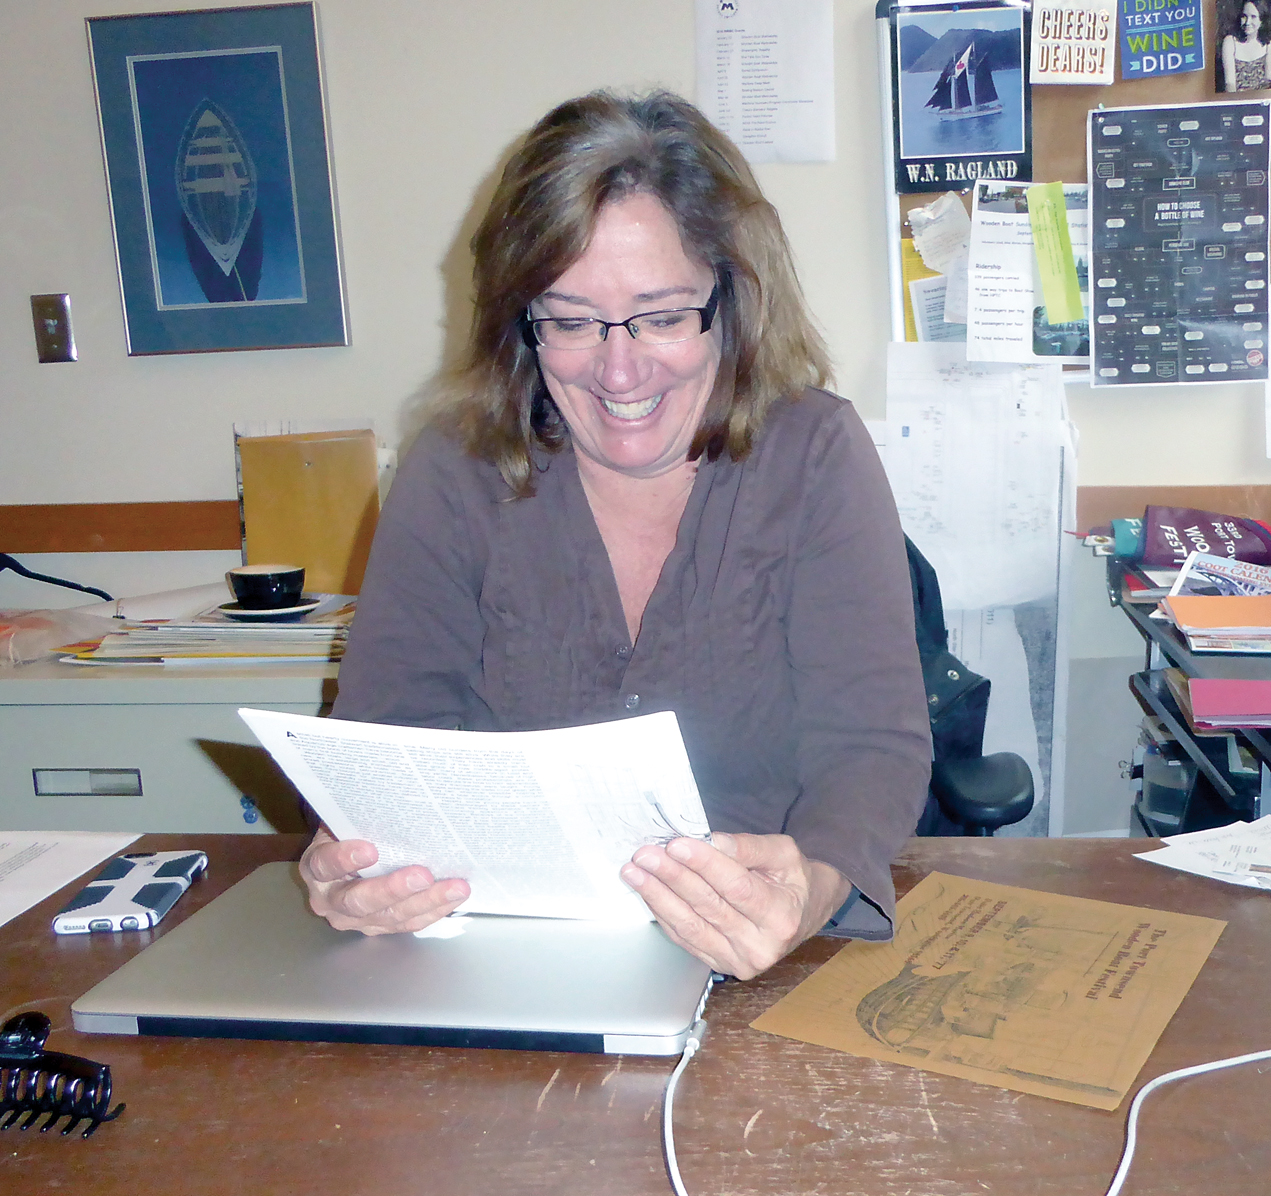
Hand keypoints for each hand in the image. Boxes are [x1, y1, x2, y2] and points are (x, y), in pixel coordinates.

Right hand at [299, 827, 470, 934]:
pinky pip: (406, 924)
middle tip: (423, 875)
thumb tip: (394, 796)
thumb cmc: (348, 832)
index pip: (325, 865)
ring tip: (454, 887)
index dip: (344, 859)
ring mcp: (352, 918)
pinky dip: (433, 910)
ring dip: (425, 902)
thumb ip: (360, 818)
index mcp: (316, 867)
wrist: (344, 857)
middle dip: (393, 889)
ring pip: (388, 917)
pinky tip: (453, 896)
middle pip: (358, 900)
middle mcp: (329, 899)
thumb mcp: (344, 821)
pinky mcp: (377, 927)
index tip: (370, 850)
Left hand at [619, 832, 850, 979]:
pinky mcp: (719, 964)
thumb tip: (711, 841)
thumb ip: (748, 847)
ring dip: (658, 897)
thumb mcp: (783, 853)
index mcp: (780, 916)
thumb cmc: (792, 879)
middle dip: (672, 877)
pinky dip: (663, 914)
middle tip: (646, 855)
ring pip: (691, 926)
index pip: (737, 888)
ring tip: (635, 872)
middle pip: (708, 907)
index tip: (677, 845)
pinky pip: (685, 938)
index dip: (705, 865)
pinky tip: (648, 892)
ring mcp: (738, 960)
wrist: (802, 914)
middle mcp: (760, 946)